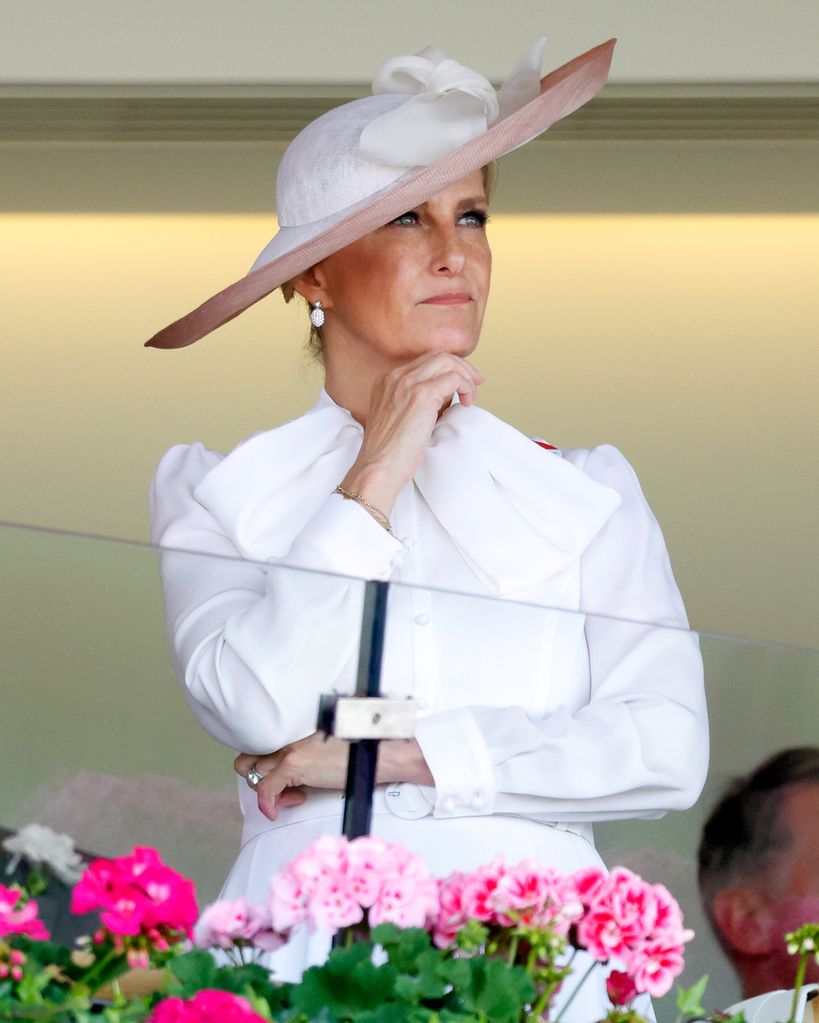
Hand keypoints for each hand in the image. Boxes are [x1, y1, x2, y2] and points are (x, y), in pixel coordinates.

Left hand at [234, 734, 432, 820]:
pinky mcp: (293, 765)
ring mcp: (289, 750)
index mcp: (296, 732)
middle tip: (282, 789)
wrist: (379, 753)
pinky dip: (266, 805)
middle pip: (250, 758)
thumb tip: (299, 776)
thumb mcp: (328, 748)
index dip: (265, 765)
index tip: (281, 779)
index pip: (261, 746)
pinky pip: (265, 790)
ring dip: (267, 791)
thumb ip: (309, 754)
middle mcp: (289, 737)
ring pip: (254, 773)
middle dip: (260, 778)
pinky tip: (275, 812)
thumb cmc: (362, 752)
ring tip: (293, 796)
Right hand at [341, 352, 483, 514]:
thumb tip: (445, 398)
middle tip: (476, 383)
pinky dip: (466, 387)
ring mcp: (407, 384)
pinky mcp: (421, 395)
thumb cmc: (389, 455)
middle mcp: (395, 377)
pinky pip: (453, 378)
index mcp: (386, 382)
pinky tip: (467, 404)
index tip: (462, 382)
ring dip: (466, 377)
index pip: (424, 362)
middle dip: (461, 368)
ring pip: (447, 362)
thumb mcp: (399, 420)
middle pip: (437, 356)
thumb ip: (417, 403)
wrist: (378, 468)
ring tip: (471, 397)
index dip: (447, 369)